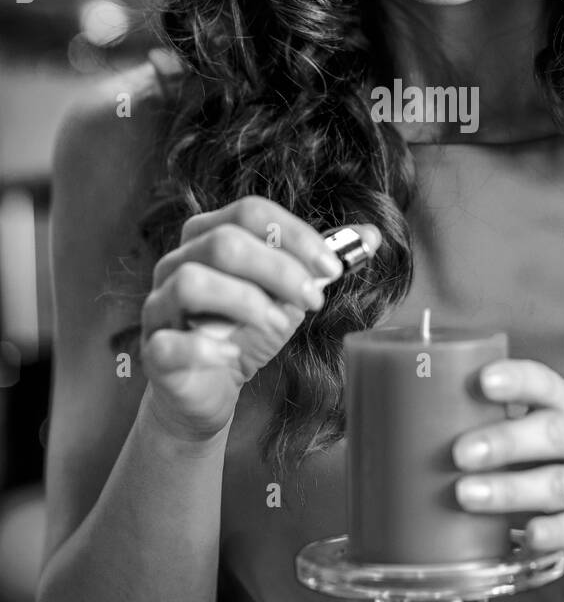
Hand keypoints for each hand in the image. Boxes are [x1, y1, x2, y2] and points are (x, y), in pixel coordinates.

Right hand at [140, 196, 379, 441]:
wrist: (209, 390)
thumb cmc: (244, 331)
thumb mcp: (287, 294)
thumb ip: (321, 263)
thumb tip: (372, 235)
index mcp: (208, 235)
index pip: (250, 212)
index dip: (295, 235)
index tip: (332, 267)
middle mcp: (176, 261)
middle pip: (224, 243)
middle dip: (278, 269)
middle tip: (313, 298)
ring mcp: (159, 304)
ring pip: (193, 281)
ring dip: (247, 302)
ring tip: (279, 324)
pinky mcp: (153, 349)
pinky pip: (170, 341)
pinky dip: (208, 347)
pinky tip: (234, 355)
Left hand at [452, 360, 563, 573]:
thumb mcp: (546, 428)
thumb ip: (502, 419)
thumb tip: (428, 417)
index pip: (547, 384)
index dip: (517, 380)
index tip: (483, 380)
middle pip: (552, 433)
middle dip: (504, 441)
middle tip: (460, 451)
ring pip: (558, 485)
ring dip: (510, 489)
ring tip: (467, 494)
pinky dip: (548, 533)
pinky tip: (524, 534)